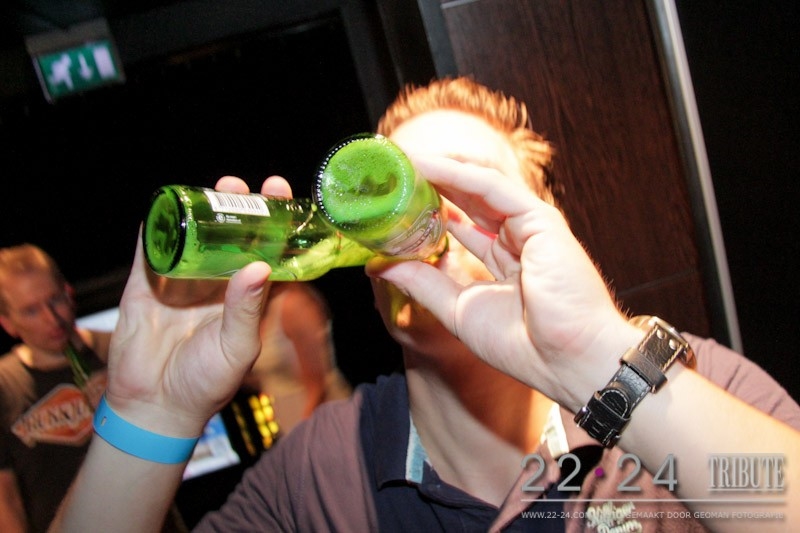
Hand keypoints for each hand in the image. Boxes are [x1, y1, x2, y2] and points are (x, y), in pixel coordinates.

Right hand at [105, 175, 292, 435]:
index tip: (283, 198)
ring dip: (203, 210)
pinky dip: (156, 227)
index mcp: (247, 297)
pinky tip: (164, 204)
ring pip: (195, 236)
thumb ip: (247, 310)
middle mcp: (218, 284)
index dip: (276, 226)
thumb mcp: (236, 347)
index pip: (267, 253)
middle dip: (240, 209)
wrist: (154, 406)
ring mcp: (182, 282)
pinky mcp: (147, 285)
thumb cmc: (206, 383)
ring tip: (216, 189)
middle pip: (232, 236)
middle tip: (244, 187)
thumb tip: (259, 266)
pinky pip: (151, 250)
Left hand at [367, 156, 634, 408]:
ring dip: (440, 170)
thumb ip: (423, 283)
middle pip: (469, 200)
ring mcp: (530, 227)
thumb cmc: (522, 345)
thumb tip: (380, 265)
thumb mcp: (458, 309)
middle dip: (433, 183)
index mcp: (505, 261)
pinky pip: (492, 187)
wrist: (564, 361)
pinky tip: (428, 165)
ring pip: (479, 186)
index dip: (430, 210)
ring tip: (404, 158)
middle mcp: (518, 239)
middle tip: (396, 170)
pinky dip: (458, 174)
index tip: (397, 200)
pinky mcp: (540, 219)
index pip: (462, 225)